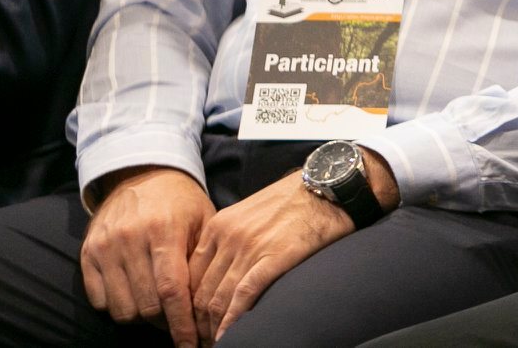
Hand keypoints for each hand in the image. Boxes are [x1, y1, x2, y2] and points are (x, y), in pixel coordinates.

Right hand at [80, 166, 214, 347]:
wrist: (141, 174)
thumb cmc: (180, 202)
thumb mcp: (203, 220)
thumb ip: (202, 259)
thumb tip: (206, 305)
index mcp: (164, 230)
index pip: (171, 290)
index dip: (180, 324)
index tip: (190, 345)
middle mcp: (131, 239)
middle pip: (145, 305)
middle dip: (164, 321)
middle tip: (177, 318)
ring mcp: (105, 247)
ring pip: (121, 308)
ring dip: (141, 316)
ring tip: (156, 304)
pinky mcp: (87, 254)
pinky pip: (99, 300)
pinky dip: (117, 305)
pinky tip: (134, 293)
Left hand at [188, 172, 353, 342]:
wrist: (330, 186)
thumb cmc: (295, 199)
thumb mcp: (250, 211)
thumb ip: (231, 236)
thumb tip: (220, 272)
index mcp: (219, 225)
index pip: (190, 276)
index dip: (188, 305)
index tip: (193, 322)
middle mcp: (228, 236)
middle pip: (201, 292)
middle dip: (198, 323)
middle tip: (202, 340)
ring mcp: (249, 247)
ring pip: (218, 299)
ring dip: (213, 328)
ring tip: (216, 343)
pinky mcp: (274, 257)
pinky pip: (244, 296)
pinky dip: (232, 321)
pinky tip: (229, 335)